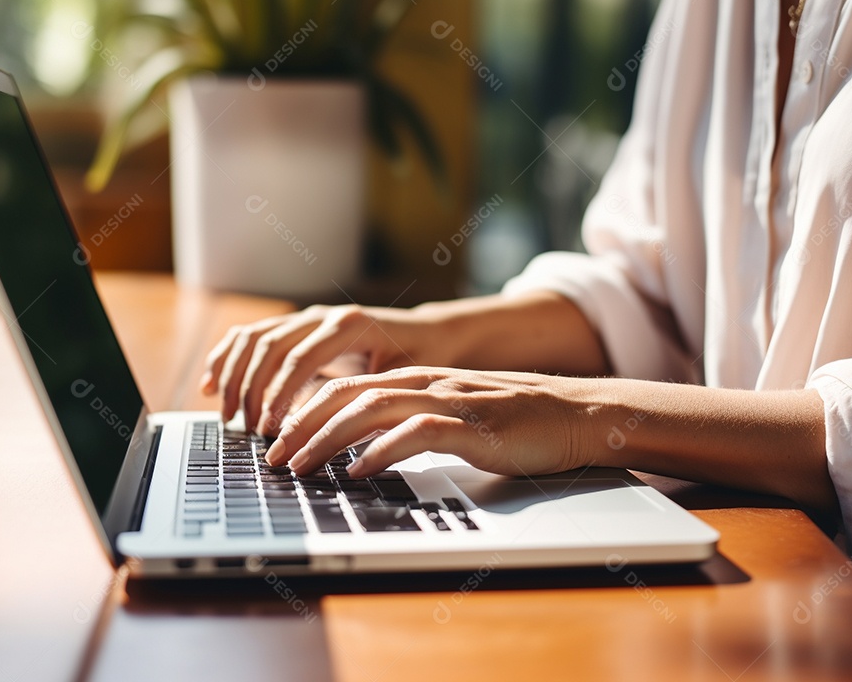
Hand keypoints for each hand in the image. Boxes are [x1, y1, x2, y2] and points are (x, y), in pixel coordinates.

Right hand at [200, 304, 450, 434]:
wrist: (430, 334)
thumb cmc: (421, 362)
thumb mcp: (403, 381)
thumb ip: (367, 398)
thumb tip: (330, 431)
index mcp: (349, 325)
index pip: (301, 359)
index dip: (279, 395)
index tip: (268, 429)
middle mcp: (323, 315)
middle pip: (269, 346)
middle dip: (250, 389)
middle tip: (243, 428)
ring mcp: (306, 317)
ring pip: (254, 337)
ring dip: (232, 375)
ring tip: (225, 414)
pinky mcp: (296, 325)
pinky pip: (251, 335)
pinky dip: (226, 357)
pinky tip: (210, 384)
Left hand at [265, 366, 597, 478]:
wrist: (578, 413)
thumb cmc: (518, 421)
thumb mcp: (455, 415)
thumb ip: (413, 423)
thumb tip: (366, 450)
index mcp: (419, 380)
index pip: (347, 386)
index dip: (305, 410)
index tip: (277, 438)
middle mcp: (427, 384)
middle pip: (347, 395)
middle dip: (301, 425)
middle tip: (272, 457)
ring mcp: (449, 401)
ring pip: (371, 410)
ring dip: (327, 439)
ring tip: (299, 466)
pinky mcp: (472, 425)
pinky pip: (416, 433)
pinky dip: (381, 451)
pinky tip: (358, 471)